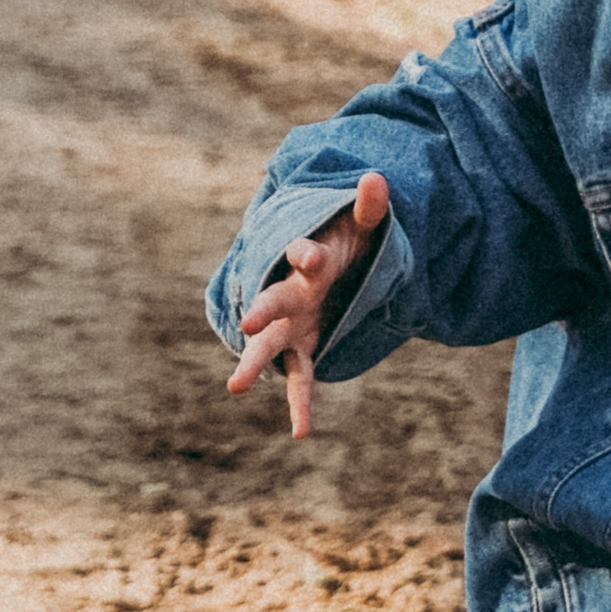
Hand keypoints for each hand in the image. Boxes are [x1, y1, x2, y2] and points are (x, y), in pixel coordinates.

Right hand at [227, 170, 390, 440]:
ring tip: (234, 386)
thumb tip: (376, 177)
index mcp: (306, 260)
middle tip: (249, 321)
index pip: (303, 253)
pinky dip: (300, 405)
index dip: (307, 253)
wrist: (328, 267)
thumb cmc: (344, 244)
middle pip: (273, 302)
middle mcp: (292, 294)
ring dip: (254, 362)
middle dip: (263, 311)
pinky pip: (300, 379)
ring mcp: (293, 324)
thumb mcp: (362, 227)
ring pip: (269, 345)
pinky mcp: (303, 346)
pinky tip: (301, 434)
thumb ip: (369, 208)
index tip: (312, 255)